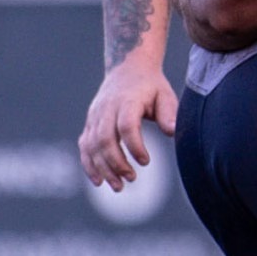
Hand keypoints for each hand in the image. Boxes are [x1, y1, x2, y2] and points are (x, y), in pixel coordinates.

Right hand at [79, 61, 178, 189]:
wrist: (127, 68)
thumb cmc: (151, 86)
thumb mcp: (165, 95)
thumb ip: (169, 113)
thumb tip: (172, 133)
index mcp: (127, 101)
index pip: (126, 126)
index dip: (135, 146)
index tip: (146, 162)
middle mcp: (106, 109)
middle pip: (105, 139)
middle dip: (116, 163)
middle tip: (132, 179)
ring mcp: (95, 116)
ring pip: (92, 145)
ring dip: (103, 168)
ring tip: (118, 187)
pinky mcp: (90, 123)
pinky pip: (84, 146)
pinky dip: (89, 164)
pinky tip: (99, 181)